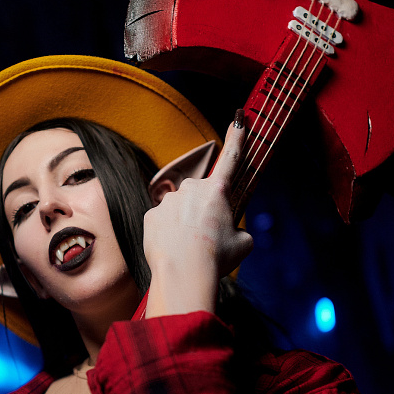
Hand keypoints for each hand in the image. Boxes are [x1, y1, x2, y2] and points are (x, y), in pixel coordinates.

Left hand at [144, 117, 252, 317]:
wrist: (183, 273)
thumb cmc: (216, 258)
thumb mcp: (242, 243)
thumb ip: (236, 229)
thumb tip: (228, 232)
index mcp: (218, 191)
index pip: (231, 159)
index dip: (236, 138)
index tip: (238, 119)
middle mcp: (192, 189)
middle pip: (202, 196)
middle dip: (205, 212)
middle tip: (208, 238)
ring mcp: (169, 201)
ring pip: (181, 210)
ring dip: (186, 225)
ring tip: (190, 249)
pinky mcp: (151, 215)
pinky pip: (163, 222)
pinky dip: (169, 234)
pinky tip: (173, 249)